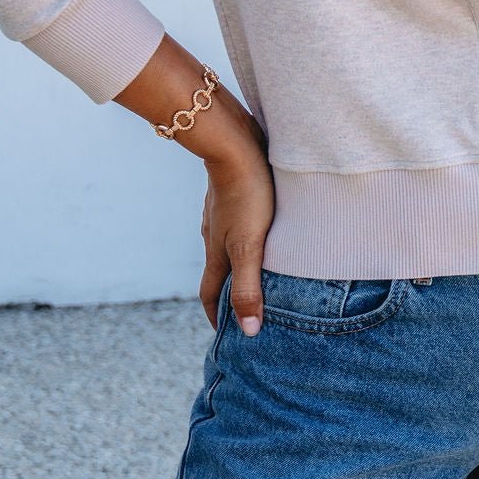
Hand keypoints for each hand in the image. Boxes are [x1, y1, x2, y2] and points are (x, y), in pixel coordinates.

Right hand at [199, 138, 274, 334]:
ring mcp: (222, 213)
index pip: (211, 293)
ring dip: (241, 264)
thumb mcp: (249, 246)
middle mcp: (214, 234)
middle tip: (246, 308)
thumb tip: (248, 331)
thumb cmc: (246, 195)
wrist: (234, 144)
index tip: (224, 334)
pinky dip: (250, 238)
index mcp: (216, 251)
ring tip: (262, 272)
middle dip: (230, 293)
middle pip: (220, 271)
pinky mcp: (235, 194)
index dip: (217, 316)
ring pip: (229, 246)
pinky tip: (267, 232)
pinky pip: (240, 224)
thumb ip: (249, 287)